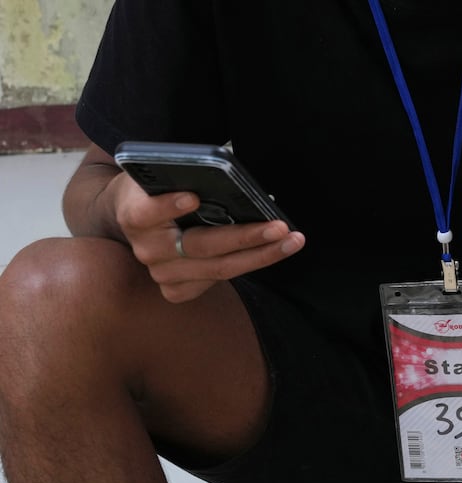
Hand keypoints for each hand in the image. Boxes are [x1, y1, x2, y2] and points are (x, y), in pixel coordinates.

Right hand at [111, 172, 303, 303]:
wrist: (136, 219)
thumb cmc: (158, 191)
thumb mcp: (162, 177)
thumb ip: (182, 181)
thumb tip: (227, 183)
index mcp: (134, 215)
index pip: (146, 212)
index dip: (168, 206)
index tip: (192, 197)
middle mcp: (147, 249)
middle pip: (200, 246)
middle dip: (245, 237)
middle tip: (279, 227)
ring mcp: (162, 274)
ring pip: (219, 269)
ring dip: (261, 255)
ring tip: (291, 241)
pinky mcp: (175, 290)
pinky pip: (219, 281)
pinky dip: (249, 264)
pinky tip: (274, 252)